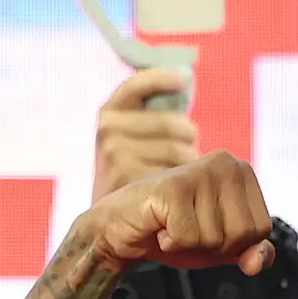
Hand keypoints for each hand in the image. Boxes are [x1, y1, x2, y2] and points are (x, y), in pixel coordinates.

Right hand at [89, 155, 276, 275]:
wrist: (121, 229)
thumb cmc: (172, 230)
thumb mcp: (220, 246)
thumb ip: (249, 252)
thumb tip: (258, 263)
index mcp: (241, 171)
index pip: (262, 230)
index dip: (235, 244)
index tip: (208, 230)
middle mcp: (224, 163)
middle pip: (242, 235)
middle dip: (214, 246)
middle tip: (188, 230)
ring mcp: (198, 172)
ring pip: (214, 238)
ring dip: (189, 245)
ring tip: (172, 226)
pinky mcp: (172, 188)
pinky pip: (187, 238)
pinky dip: (170, 243)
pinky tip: (159, 227)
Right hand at [92, 65, 200, 202]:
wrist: (108, 221)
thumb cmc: (131, 172)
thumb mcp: (135, 137)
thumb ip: (155, 112)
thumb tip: (184, 77)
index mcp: (109, 113)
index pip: (137, 85)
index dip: (161, 78)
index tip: (182, 81)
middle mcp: (108, 130)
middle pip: (172, 124)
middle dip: (189, 139)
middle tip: (189, 153)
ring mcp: (114, 154)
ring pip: (177, 150)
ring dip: (189, 163)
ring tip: (183, 175)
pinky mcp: (125, 179)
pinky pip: (173, 174)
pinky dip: (182, 183)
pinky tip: (178, 190)